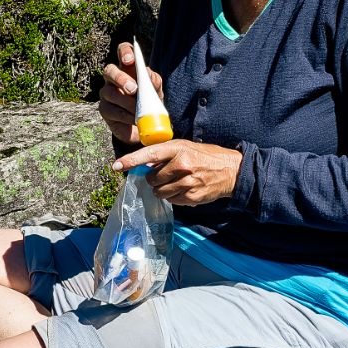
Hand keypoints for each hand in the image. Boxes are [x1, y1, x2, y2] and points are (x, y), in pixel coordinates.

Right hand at [98, 40, 164, 145]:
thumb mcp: (156, 90)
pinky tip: (134, 119)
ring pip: (110, 92)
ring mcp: (107, 93)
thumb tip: (146, 74)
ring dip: (127, 102)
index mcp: (128, 68)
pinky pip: (112, 110)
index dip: (124, 52)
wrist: (145, 125)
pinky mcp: (104, 109)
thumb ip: (153, 80)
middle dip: (120, 78)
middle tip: (133, 89)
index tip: (130, 60)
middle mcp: (114, 78)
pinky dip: (125, 116)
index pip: (123, 51)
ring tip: (138, 111)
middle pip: (109, 70)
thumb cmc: (150, 103)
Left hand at [114, 140, 241, 205]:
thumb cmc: (205, 156)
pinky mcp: (191, 196)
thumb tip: (145, 164)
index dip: (130, 161)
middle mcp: (181, 165)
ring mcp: (187, 182)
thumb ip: (165, 154)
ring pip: (160, 193)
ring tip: (176, 182)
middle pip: (152, 179)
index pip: (148, 154)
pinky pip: (172, 200)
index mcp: (178, 149)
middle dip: (154, 179)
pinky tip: (185, 189)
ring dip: (163, 190)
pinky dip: (174, 196)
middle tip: (166, 175)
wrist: (231, 170)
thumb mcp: (185, 147)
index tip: (116, 166)